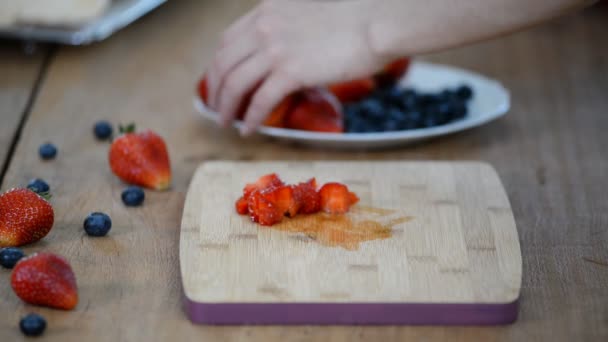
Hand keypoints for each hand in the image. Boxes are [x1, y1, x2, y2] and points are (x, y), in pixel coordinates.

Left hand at [207, 0, 384, 134]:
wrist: (377, 24)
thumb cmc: (353, 20)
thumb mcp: (306, 14)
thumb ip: (286, 29)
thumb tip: (281, 55)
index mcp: (266, 11)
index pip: (226, 41)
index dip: (218, 66)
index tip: (219, 83)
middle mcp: (264, 28)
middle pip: (223, 64)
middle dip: (215, 90)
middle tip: (217, 109)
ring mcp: (275, 50)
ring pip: (235, 84)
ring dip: (226, 107)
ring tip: (226, 123)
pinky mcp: (291, 72)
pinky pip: (260, 101)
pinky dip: (251, 119)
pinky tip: (248, 130)